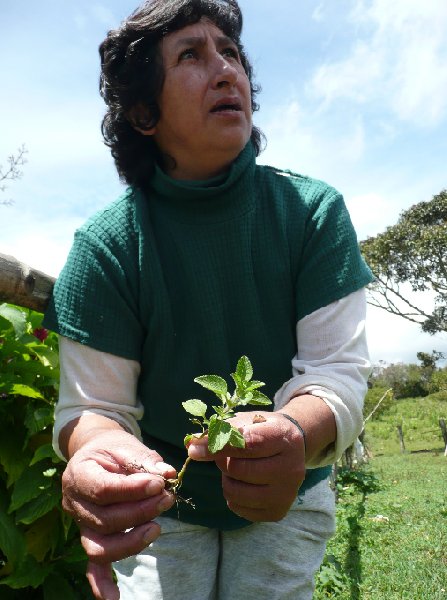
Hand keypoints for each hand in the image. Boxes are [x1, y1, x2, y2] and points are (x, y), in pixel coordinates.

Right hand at [62, 428, 175, 599]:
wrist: (96, 453)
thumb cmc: (113, 449)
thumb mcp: (127, 446)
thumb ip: (146, 460)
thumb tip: (168, 475)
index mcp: (79, 474)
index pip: (104, 489)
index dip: (133, 490)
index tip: (159, 483)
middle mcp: (74, 504)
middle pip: (105, 520)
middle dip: (141, 512)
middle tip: (167, 498)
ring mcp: (81, 525)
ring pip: (100, 546)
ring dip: (131, 541)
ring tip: (157, 526)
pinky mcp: (92, 537)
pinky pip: (93, 566)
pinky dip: (102, 583)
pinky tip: (115, 598)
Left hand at [187, 411, 304, 521]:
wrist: (292, 448)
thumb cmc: (263, 429)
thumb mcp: (247, 420)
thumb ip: (221, 429)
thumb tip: (191, 446)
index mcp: (285, 437)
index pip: (247, 444)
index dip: (218, 446)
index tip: (195, 450)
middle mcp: (292, 468)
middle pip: (239, 469)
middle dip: (222, 462)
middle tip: (225, 455)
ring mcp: (287, 493)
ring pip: (237, 492)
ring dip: (227, 479)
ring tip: (236, 468)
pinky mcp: (279, 511)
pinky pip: (240, 509)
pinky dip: (233, 496)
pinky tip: (243, 483)